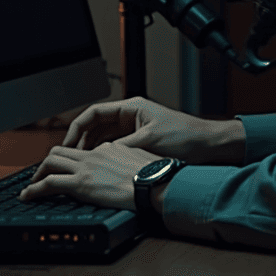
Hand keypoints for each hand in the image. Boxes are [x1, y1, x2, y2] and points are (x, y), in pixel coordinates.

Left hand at [19, 141, 160, 211]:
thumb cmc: (154, 176)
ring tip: (32, 185)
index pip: (85, 150)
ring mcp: (86, 167)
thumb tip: (128, 170)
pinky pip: (48, 183)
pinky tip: (28, 196)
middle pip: (62, 151)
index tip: (71, 170)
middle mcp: (95, 154)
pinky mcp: (80, 183)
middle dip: (48, 162)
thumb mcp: (141, 162)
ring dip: (38, 173)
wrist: (154, 183)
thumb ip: (128, 163)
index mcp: (110, 148)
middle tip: (43, 174)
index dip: (73, 160)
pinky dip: (34, 189)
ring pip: (50, 162)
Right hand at [62, 96, 242, 164]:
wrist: (208, 145)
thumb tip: (98, 156)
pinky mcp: (141, 143)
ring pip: (104, 138)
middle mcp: (131, 116)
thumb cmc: (185, 136)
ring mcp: (136, 129)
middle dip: (81, 141)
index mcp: (132, 107)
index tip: (67, 144)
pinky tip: (98, 167)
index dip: (77, 128)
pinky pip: (115, 147)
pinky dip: (105, 156)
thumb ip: (122, 148)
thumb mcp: (149, 141)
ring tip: (80, 165)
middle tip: (69, 159)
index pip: (94, 113)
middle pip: (96, 126)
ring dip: (91, 150)